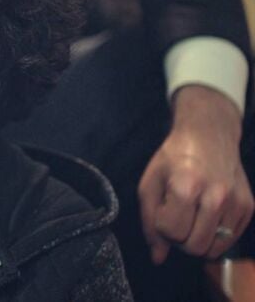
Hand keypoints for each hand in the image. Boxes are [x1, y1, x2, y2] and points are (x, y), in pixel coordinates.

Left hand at [138, 85, 253, 263]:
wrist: (208, 135)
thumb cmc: (172, 159)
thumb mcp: (150, 184)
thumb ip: (150, 222)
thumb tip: (158, 258)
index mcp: (187, 187)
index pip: (172, 232)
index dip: (162, 226)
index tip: (163, 210)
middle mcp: (216, 196)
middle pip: (194, 246)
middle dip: (179, 238)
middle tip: (177, 218)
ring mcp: (236, 202)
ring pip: (213, 249)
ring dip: (197, 240)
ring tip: (191, 219)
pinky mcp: (248, 207)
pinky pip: (229, 240)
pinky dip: (215, 235)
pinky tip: (207, 215)